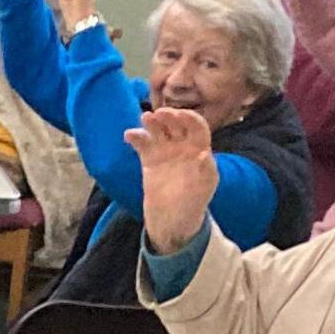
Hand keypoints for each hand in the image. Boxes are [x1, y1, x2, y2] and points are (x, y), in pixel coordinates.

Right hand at [132, 105, 216, 251]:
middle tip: (160, 114)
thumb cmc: (194, 202)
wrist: (173, 220)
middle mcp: (182, 146)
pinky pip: (142, 144)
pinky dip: (136, 137)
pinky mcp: (149, 159)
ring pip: (158, 130)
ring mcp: (165, 151)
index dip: (190, 119)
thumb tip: (204, 153)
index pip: (197, 127)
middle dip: (169, 117)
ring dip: (152, 122)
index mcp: (199, 148)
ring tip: (145, 118)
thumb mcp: (204, 187)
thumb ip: (205, 169)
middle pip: (176, 124)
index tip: (181, 116)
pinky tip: (129, 135)